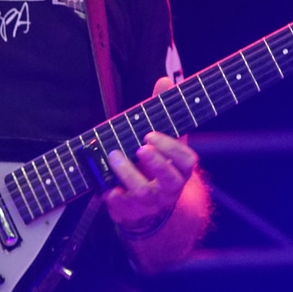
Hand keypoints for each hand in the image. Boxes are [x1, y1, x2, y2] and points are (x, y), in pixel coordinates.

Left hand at [103, 77, 198, 236]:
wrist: (148, 206)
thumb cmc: (155, 163)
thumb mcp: (161, 138)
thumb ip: (162, 111)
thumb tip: (165, 80)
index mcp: (181, 169)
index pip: (186, 160)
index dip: (170, 148)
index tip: (150, 135)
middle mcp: (169, 188)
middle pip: (169, 179)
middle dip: (155, 163)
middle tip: (139, 147)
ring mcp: (151, 202)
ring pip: (144, 192)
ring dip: (128, 174)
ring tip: (114, 156)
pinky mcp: (131, 211)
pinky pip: (123, 207)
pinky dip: (114, 198)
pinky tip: (107, 187)